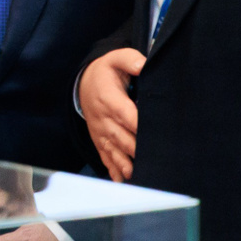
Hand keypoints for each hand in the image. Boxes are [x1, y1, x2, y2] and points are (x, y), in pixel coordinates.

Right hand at [79, 47, 143, 181]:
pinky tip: (123, 182)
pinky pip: (106, 157)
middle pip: (122, 137)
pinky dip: (114, 170)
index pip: (126, 114)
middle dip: (137, 151)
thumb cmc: (106, 72)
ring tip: (138, 177)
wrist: (83, 83)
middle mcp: (103, 118)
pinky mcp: (100, 140)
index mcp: (109, 98)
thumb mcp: (115, 58)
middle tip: (157, 162)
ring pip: (114, 151)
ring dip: (126, 164)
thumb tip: (144, 65)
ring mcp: (100, 132)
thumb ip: (130, 59)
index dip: (139, 126)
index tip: (156, 134)